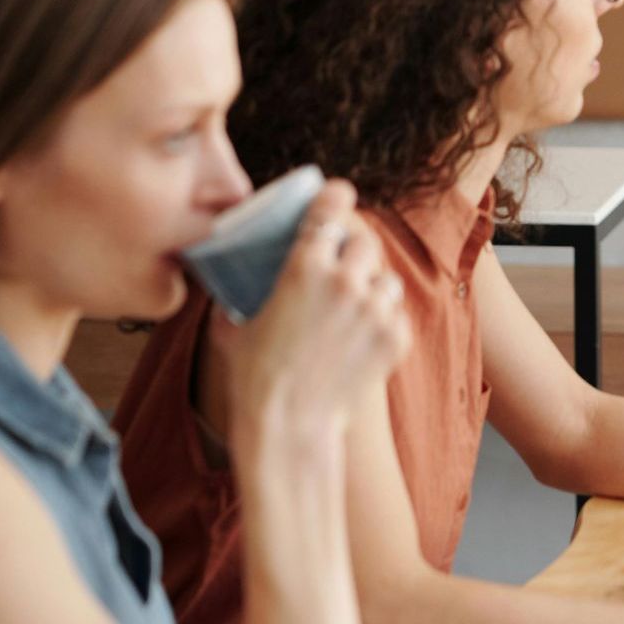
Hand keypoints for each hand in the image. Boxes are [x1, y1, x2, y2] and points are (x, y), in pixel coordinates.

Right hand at [219, 182, 409, 452]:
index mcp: (305, 267)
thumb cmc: (254, 378)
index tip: (339, 196)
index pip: (332, 209)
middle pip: (365, 242)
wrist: (289, 427)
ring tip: (351, 313)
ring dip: (372, 289)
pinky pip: (396, 315)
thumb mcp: (233, 327)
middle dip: (353, 253)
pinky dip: (382, 324)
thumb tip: (227, 285)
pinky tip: (359, 343)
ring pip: (385, 279)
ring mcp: (376, 309)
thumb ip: (235, 297)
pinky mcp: (397, 337)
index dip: (336, 197)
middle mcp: (346, 280)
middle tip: (341, 270)